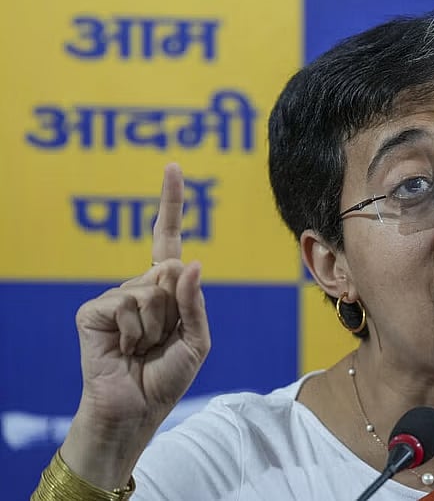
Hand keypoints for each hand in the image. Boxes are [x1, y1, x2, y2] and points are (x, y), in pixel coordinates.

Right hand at [60, 163, 211, 487]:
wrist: (135, 411)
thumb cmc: (166, 378)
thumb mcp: (197, 341)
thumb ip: (195, 303)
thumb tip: (191, 261)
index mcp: (165, 292)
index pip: (168, 241)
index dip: (171, 203)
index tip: (173, 166)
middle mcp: (139, 287)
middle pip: (172, 272)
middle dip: (178, 311)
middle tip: (161, 342)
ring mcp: (114, 297)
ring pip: (153, 290)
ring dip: (157, 326)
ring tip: (142, 349)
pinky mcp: (93, 310)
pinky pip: (129, 302)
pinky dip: (136, 330)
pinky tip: (125, 349)